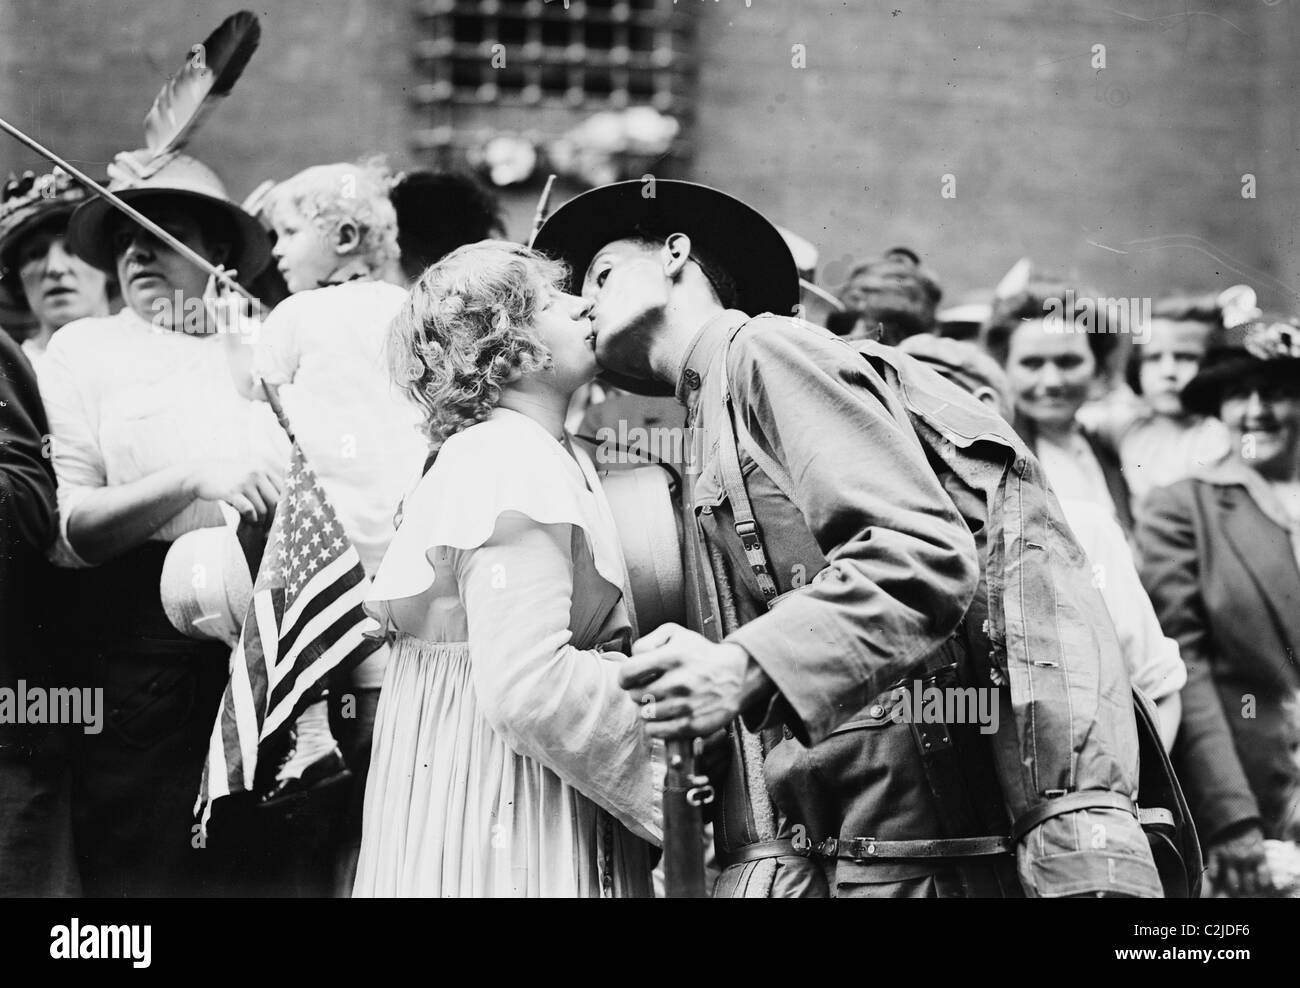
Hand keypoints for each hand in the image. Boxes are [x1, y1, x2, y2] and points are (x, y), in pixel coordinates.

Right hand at [188, 460, 282, 522]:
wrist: (201, 473)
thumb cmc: (229, 478)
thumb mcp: (249, 474)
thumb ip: (265, 484)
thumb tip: (284, 506)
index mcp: (263, 469)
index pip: (284, 491)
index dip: (284, 508)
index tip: (282, 519)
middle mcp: (256, 473)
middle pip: (276, 502)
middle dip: (274, 519)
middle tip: (269, 528)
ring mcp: (244, 482)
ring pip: (263, 510)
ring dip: (260, 521)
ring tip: (254, 522)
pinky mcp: (232, 492)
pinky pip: (249, 511)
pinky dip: (250, 519)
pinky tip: (247, 519)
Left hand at [618, 623, 747, 739]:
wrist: (737, 675)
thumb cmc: (701, 654)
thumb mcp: (676, 633)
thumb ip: (648, 641)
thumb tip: (632, 658)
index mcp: (672, 657)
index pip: (628, 672)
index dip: (625, 676)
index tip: (631, 678)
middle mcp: (678, 682)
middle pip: (634, 695)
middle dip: (638, 691)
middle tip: (651, 688)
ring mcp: (685, 706)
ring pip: (644, 715)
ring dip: (648, 709)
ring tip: (660, 701)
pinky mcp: (691, 725)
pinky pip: (656, 731)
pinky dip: (656, 725)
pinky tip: (665, 715)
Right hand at [1206, 825, 1271, 896]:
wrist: (1230, 812)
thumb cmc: (1247, 829)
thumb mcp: (1259, 842)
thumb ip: (1259, 858)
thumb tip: (1259, 874)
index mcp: (1258, 855)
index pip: (1263, 880)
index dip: (1260, 885)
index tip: (1257, 886)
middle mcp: (1244, 858)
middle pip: (1247, 884)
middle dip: (1247, 888)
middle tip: (1245, 888)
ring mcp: (1228, 855)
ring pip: (1232, 882)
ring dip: (1233, 887)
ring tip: (1233, 888)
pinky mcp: (1214, 851)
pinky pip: (1214, 870)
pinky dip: (1214, 876)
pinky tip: (1216, 877)